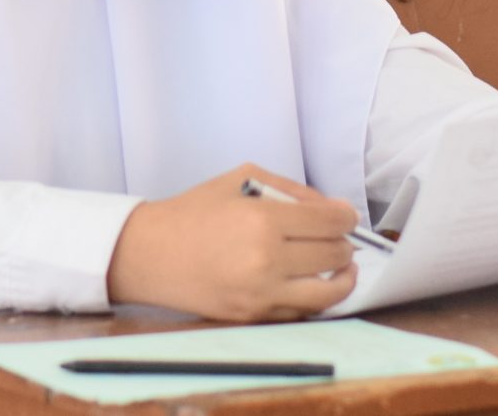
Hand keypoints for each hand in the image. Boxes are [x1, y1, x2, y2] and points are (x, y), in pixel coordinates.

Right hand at [106, 164, 358, 321]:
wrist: (150, 254)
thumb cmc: (194, 211)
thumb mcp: (241, 180)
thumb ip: (292, 190)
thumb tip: (334, 209)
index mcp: (262, 220)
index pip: (330, 222)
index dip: (347, 218)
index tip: (347, 216)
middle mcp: (266, 260)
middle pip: (334, 256)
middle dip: (344, 244)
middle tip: (340, 238)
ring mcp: (260, 294)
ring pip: (327, 293)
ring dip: (343, 278)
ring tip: (343, 269)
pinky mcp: (253, 316)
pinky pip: (301, 312)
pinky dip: (315, 298)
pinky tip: (314, 284)